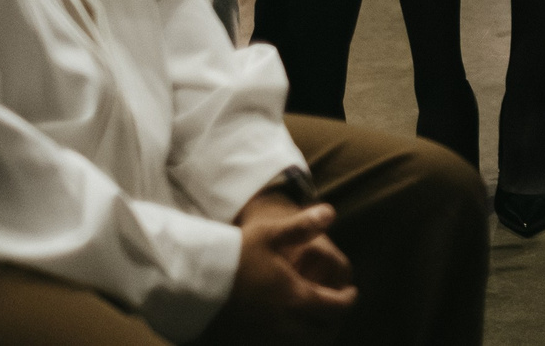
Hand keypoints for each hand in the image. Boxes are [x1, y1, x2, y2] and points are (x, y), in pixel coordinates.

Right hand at [210, 193, 353, 343]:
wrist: (193, 281)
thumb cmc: (234, 255)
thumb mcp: (270, 234)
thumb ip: (303, 225)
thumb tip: (331, 212)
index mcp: (295, 297)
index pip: (335, 306)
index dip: (348, 299)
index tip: (351, 292)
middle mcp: (284, 324)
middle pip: (322, 333)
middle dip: (334, 322)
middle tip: (336, 309)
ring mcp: (265, 338)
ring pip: (301, 344)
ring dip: (313, 334)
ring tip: (312, 320)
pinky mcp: (246, 343)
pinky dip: (290, 341)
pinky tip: (286, 328)